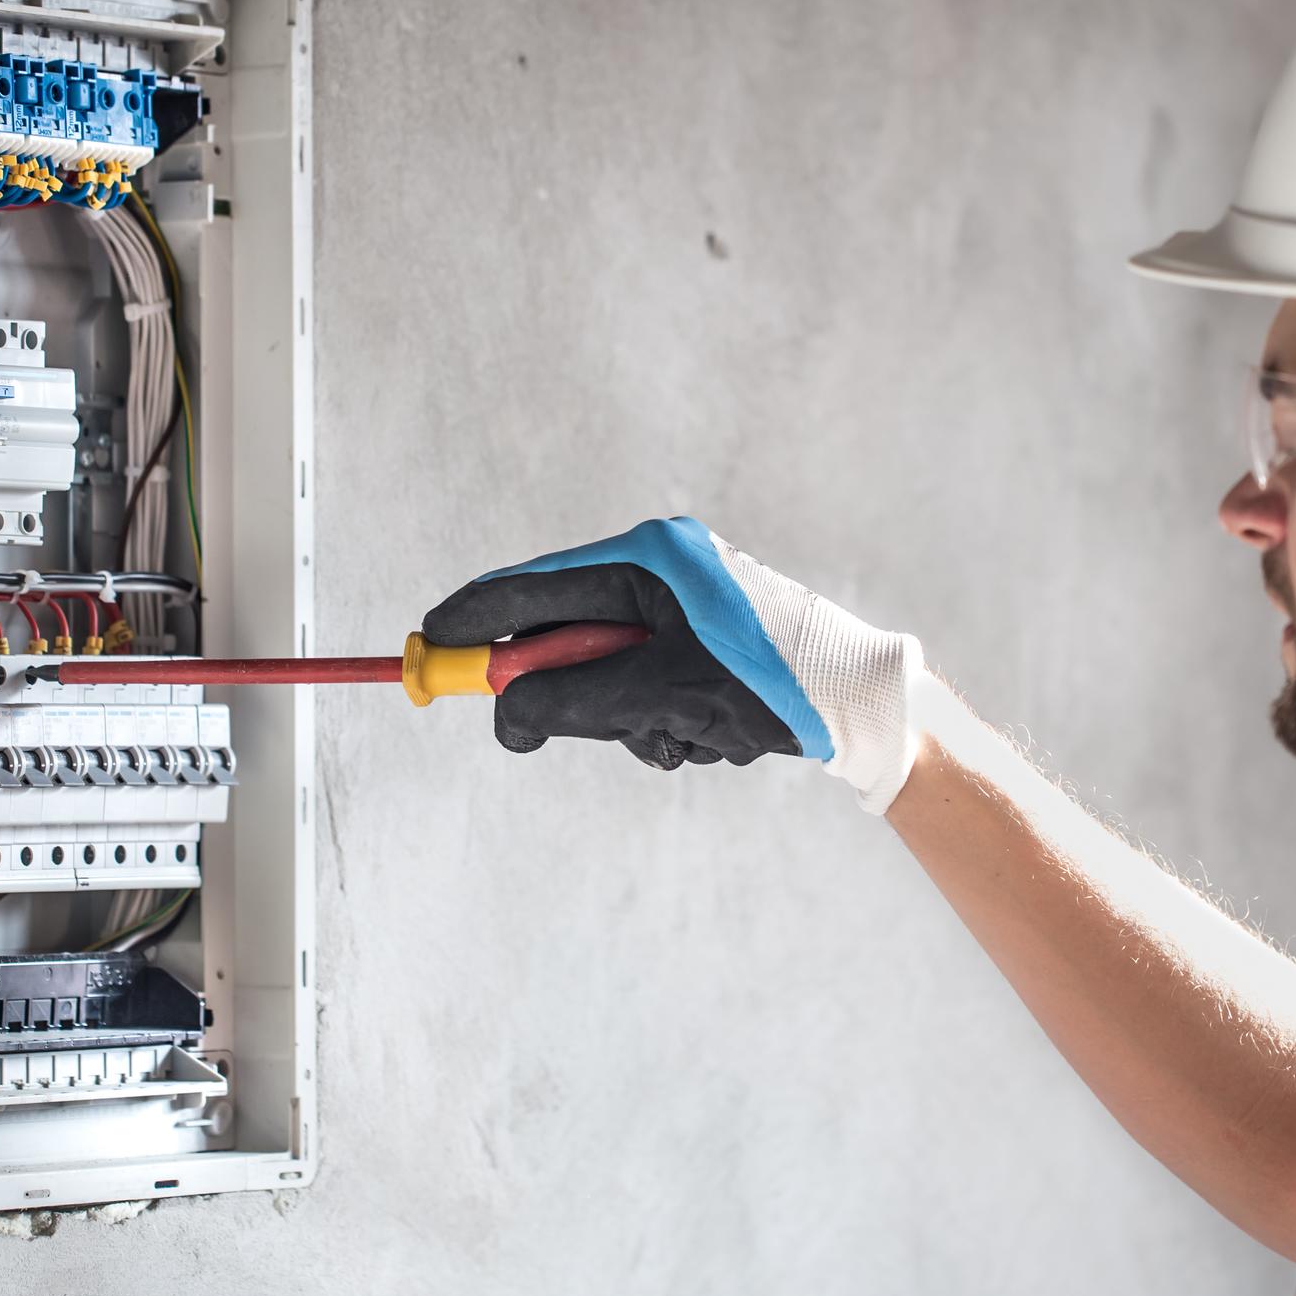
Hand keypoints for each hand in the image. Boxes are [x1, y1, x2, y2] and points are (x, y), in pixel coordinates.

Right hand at [422, 517, 924, 810]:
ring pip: (608, 682)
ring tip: (695, 733)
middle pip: (566, 640)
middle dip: (585, 698)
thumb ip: (566, 701)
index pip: (531, 586)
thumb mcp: (655, 695)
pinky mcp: (704, 653)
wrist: (867, 707)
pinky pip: (649, 698)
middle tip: (610, 724)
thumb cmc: (772, 682)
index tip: (428, 648)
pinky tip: (720, 736)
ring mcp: (685, 613)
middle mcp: (662, 575)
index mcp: (648, 558)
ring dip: (637, 724)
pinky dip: (671, 729)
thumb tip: (503, 718)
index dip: (474, 621)